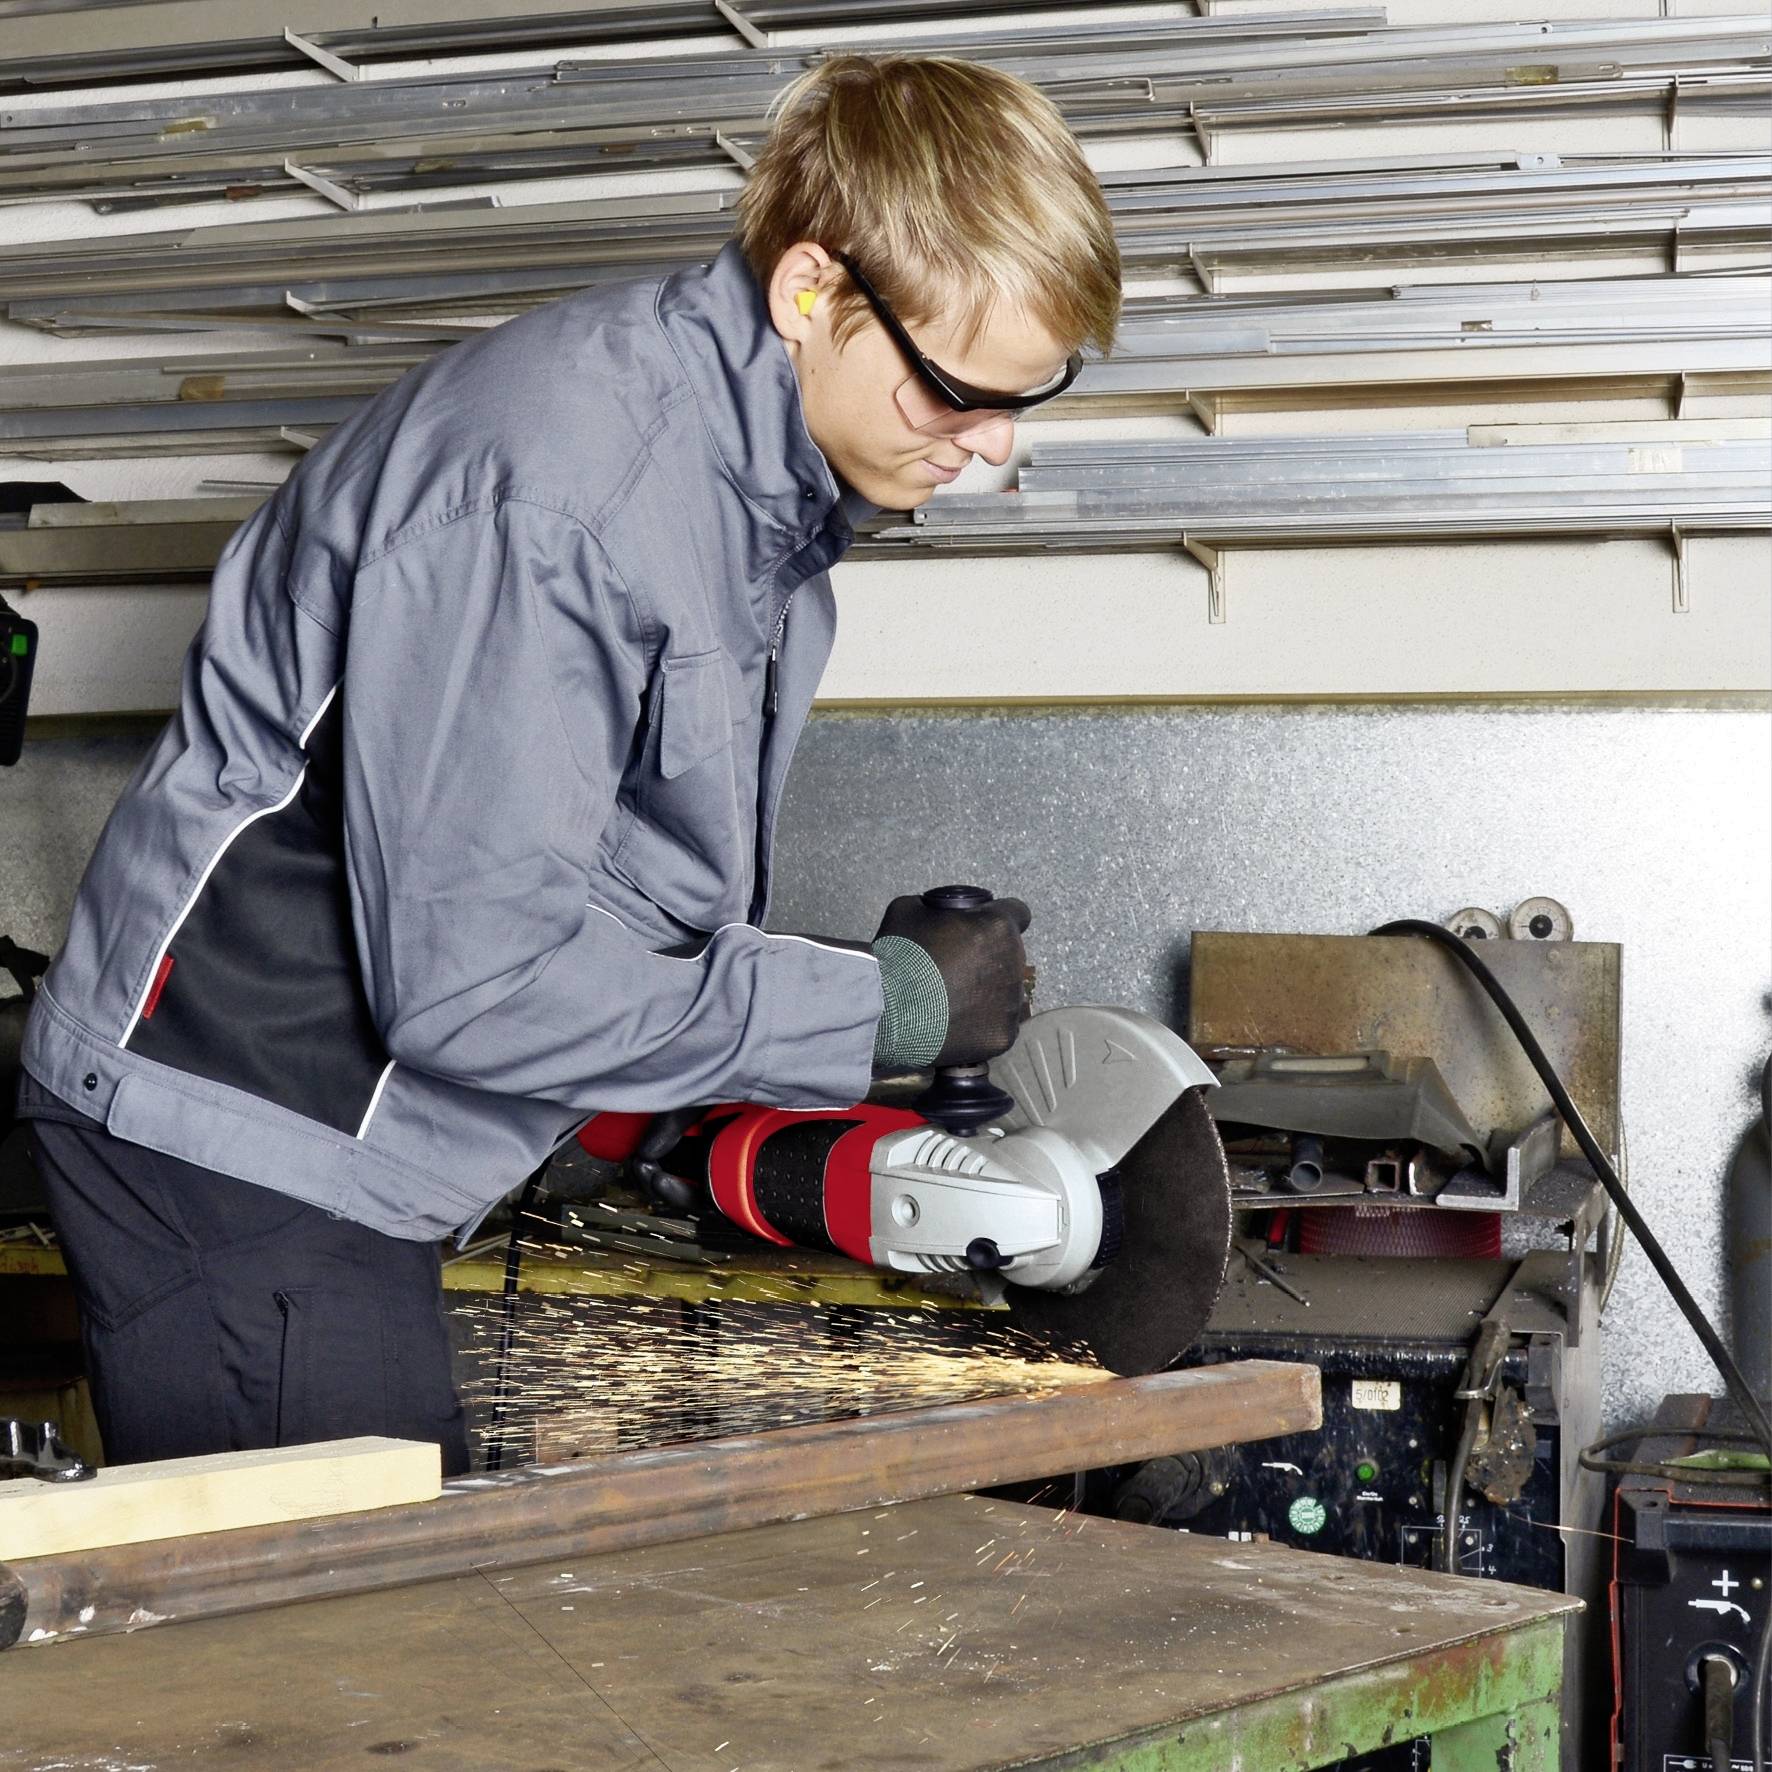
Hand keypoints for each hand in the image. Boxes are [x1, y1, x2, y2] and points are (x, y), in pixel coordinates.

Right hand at [870, 889, 1030, 1073]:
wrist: (884, 1010)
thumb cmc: (898, 955)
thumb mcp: (910, 909)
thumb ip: (937, 907)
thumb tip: (940, 914)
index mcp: (998, 926)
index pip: (1018, 913)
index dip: (996, 919)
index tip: (980, 929)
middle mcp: (1014, 963)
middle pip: (1011, 955)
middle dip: (990, 958)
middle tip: (957, 969)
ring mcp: (1010, 1004)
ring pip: (1006, 993)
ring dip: (987, 993)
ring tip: (952, 1001)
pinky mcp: (1003, 1036)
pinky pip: (998, 1024)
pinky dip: (980, 1025)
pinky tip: (955, 1023)